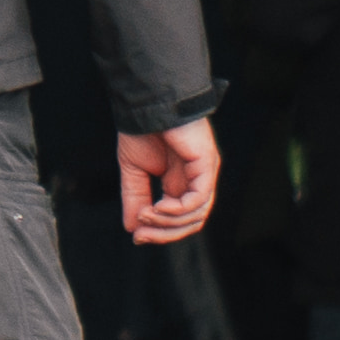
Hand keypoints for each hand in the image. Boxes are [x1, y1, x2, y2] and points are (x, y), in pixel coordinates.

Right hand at [115, 121, 216, 246]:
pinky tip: (158, 206)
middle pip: (191, 223)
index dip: (161, 232)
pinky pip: (198, 198)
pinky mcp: (206, 163)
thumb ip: (135, 198)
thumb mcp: (134, 171)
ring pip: (196, 215)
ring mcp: (204, 172)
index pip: (181, 220)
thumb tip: (132, 228)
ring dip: (168, 223)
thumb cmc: (142, 130)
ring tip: (145, 215)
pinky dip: (177, 209)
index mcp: (182, 183)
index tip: (137, 236)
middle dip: (165, 234)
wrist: (146, 103)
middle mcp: (197, 180)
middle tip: (140, 235)